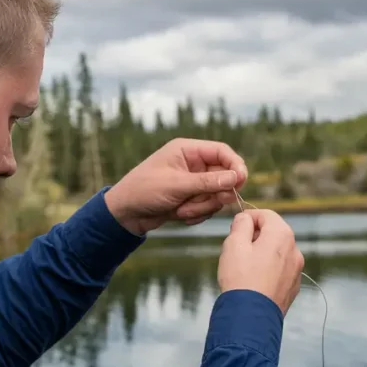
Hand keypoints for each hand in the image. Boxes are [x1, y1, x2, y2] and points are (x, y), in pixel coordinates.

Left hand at [104, 138, 248, 234]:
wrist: (125, 214)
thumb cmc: (144, 190)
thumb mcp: (177, 185)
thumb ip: (208, 182)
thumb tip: (236, 178)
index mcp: (188, 151)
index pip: (222, 152)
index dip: (235, 166)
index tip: (241, 181)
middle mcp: (193, 164)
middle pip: (224, 176)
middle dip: (217, 193)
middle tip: (212, 202)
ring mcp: (193, 182)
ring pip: (217, 194)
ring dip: (203, 206)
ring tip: (182, 210)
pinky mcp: (191, 198)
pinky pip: (208, 206)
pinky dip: (197, 214)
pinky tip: (179, 215)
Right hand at [217, 209, 303, 315]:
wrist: (250, 317)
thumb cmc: (240, 279)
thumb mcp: (234, 244)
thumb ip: (241, 224)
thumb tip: (246, 219)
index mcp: (282, 235)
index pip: (266, 214)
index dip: (248, 217)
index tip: (235, 227)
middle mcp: (295, 250)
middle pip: (273, 233)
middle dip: (255, 236)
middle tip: (236, 248)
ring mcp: (296, 270)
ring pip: (277, 252)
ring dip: (262, 254)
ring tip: (244, 268)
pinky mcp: (293, 287)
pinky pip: (280, 270)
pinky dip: (268, 270)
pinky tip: (254, 281)